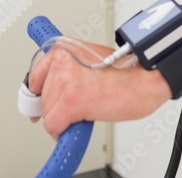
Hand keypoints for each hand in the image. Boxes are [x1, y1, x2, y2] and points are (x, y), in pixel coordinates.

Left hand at [26, 39, 171, 138]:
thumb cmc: (127, 71)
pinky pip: (53, 125)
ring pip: (48, 112)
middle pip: (42, 97)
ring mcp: (65, 80)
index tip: (37, 106)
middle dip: (57, 107)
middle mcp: (61, 60)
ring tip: (87, 111)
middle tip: (77, 108)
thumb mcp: (90, 59)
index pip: (35, 76)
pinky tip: (77, 126)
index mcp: (64, 48)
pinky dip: (62, 132)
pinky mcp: (71, 101)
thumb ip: (69, 69)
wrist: (147, 79)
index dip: (37, 95)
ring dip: (64, 119)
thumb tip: (53, 88)